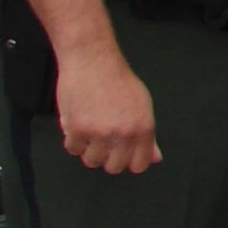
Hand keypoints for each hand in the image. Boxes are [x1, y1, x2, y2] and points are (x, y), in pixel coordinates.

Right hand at [54, 44, 160, 172]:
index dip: (128, 161)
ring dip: (88, 149)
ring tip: (90, 130)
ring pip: (92, 161)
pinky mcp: (77, 129)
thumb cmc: (118, 80)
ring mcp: (100, 133)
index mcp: (144, 128)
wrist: (93, 60)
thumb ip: (148, 136)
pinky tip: (78, 123)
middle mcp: (124, 133)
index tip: (121, 153)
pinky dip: (73, 140)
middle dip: (107, 158)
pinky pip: (72, 149)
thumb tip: (155, 158)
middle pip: (114, 167)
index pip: (140, 165)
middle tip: (102, 141)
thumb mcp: (142, 105)